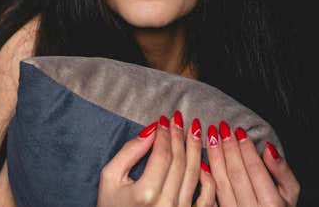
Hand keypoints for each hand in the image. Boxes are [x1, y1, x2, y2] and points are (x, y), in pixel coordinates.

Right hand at [97, 112, 215, 206]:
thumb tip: (151, 130)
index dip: (165, 134)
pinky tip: (204, 160)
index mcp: (146, 193)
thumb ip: (129, 152)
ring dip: (196, 149)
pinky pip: (206, 197)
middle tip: (179, 119)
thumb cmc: (112, 206)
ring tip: (195, 130)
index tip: (164, 119)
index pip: (163, 154)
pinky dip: (208, 177)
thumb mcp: (110, 178)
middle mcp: (166, 204)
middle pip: (180, 162)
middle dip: (180, 136)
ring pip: (195, 174)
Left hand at [206, 121, 299, 206]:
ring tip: (211, 137)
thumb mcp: (291, 193)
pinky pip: (212, 197)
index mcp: (271, 204)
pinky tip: (203, 163)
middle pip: (236, 174)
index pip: (255, 170)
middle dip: (228, 148)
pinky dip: (207, 179)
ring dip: (215, 157)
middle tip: (222, 127)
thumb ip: (283, 171)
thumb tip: (269, 149)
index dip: (246, 149)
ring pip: (221, 183)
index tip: (239, 131)